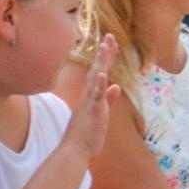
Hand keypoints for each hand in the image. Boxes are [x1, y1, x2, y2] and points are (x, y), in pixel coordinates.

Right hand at [60, 35, 120, 162]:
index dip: (105, 58)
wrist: (73, 152)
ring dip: (101, 63)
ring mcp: (89, 103)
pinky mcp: (93, 113)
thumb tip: (116, 87)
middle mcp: (88, 96)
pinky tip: (102, 75)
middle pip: (97, 70)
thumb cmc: (85, 135)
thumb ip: (107, 100)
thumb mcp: (99, 114)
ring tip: (106, 46)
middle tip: (110, 36)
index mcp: (90, 96)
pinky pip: (96, 98)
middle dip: (104, 53)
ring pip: (95, 79)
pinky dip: (99, 86)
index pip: (98, 73)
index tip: (110, 43)